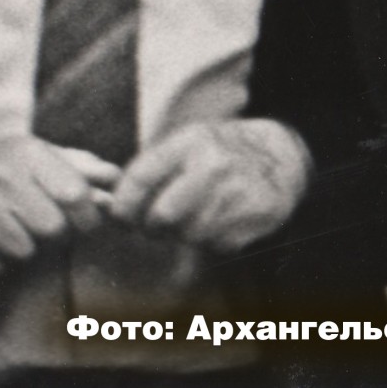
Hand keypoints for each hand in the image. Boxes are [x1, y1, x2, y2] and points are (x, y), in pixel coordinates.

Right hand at [0, 136, 121, 275]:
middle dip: (55, 233)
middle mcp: (2, 178)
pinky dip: (0, 259)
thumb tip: (116, 182)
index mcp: (28, 154)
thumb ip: (83, 169)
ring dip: (27, 247)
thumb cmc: (9, 167)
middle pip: (52, 228)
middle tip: (45, 224)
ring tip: (18, 229)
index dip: (89, 216)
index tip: (86, 221)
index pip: (75, 194)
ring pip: (24, 250)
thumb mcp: (43, 155)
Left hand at [108, 120, 309, 253]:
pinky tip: (218, 222)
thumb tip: (106, 205)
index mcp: (189, 142)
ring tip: (189, 220)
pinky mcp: (254, 219)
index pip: (142, 177)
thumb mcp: (186, 143)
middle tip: (152, 226)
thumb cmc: (218, 152)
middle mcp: (213, 165)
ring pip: (188, 235)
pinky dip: (210, 241)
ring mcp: (236, 193)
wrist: (279, 156)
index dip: (122, 204)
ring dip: (181, 235)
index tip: (119, 217)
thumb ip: (151, 170)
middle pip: (163, 215)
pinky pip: (215, 245)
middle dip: (151, 227)